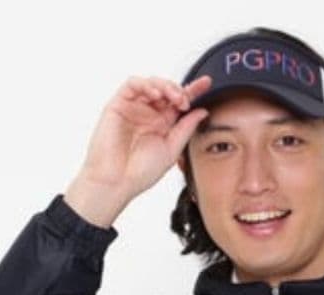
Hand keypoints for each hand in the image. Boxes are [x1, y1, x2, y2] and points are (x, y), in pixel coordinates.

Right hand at [65, 73, 213, 220]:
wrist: (116, 182)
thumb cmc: (139, 172)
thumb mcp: (171, 150)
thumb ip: (186, 129)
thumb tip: (202, 111)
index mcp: (162, 125)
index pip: (179, 103)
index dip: (193, 91)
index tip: (207, 84)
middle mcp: (148, 114)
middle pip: (167, 90)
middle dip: (179, 90)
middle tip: (185, 101)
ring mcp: (133, 108)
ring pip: (151, 83)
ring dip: (165, 86)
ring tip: (174, 98)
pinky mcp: (118, 104)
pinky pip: (132, 84)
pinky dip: (146, 85)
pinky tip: (156, 95)